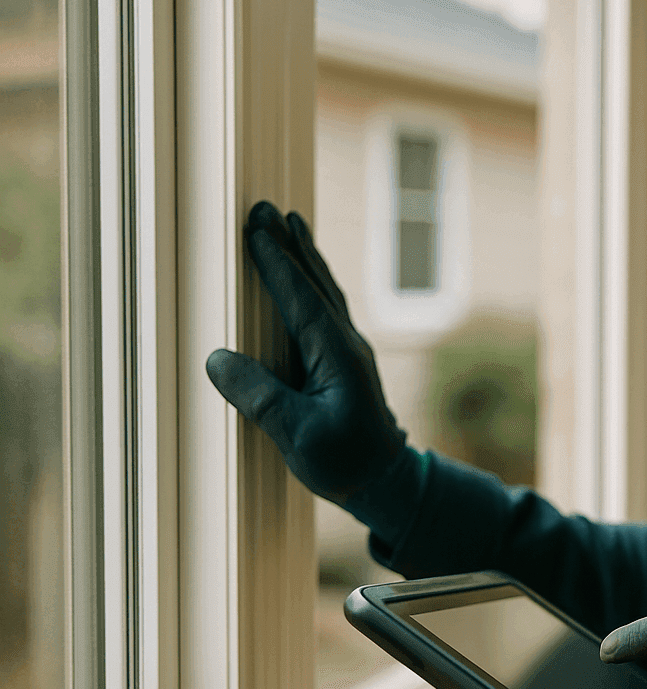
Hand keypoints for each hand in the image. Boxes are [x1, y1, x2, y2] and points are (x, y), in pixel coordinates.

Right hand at [205, 202, 406, 506]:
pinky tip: (307, 277)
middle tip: (268, 207)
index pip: (302, 299)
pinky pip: (327, 310)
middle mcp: (347, 345)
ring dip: (307, 258)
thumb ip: (259, 397)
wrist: (387, 482)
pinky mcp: (346, 363)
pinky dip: (314, 284)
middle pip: (316, 284)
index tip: (258, 228)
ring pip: (326, 293)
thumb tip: (217, 359)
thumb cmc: (344, 462)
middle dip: (291, 245)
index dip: (278, 263)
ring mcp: (350, 352)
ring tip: (293, 225)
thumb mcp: (296, 436)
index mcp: (336, 355)